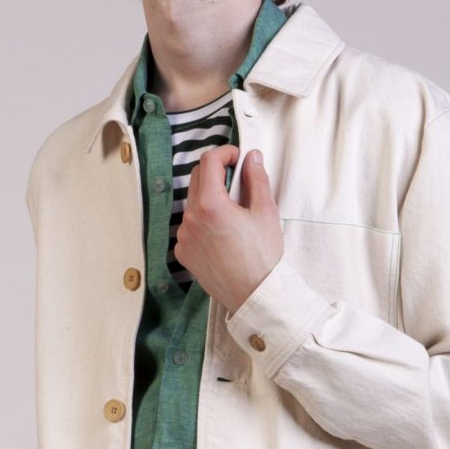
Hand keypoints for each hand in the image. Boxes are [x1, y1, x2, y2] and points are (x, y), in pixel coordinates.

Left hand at [175, 145, 283, 314]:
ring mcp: (183, 237)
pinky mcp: (182, 252)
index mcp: (210, 205)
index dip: (224, 153)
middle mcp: (190, 219)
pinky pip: (189, 226)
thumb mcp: (266, 212)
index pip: (208, 161)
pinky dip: (202, 221)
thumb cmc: (263, 256)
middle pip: (196, 178)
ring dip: (209, 198)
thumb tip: (252, 157)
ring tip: (232, 213)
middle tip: (237, 180)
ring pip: (192, 203)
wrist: (254, 295)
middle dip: (215, 172)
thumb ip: (256, 179)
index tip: (237, 157)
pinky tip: (221, 234)